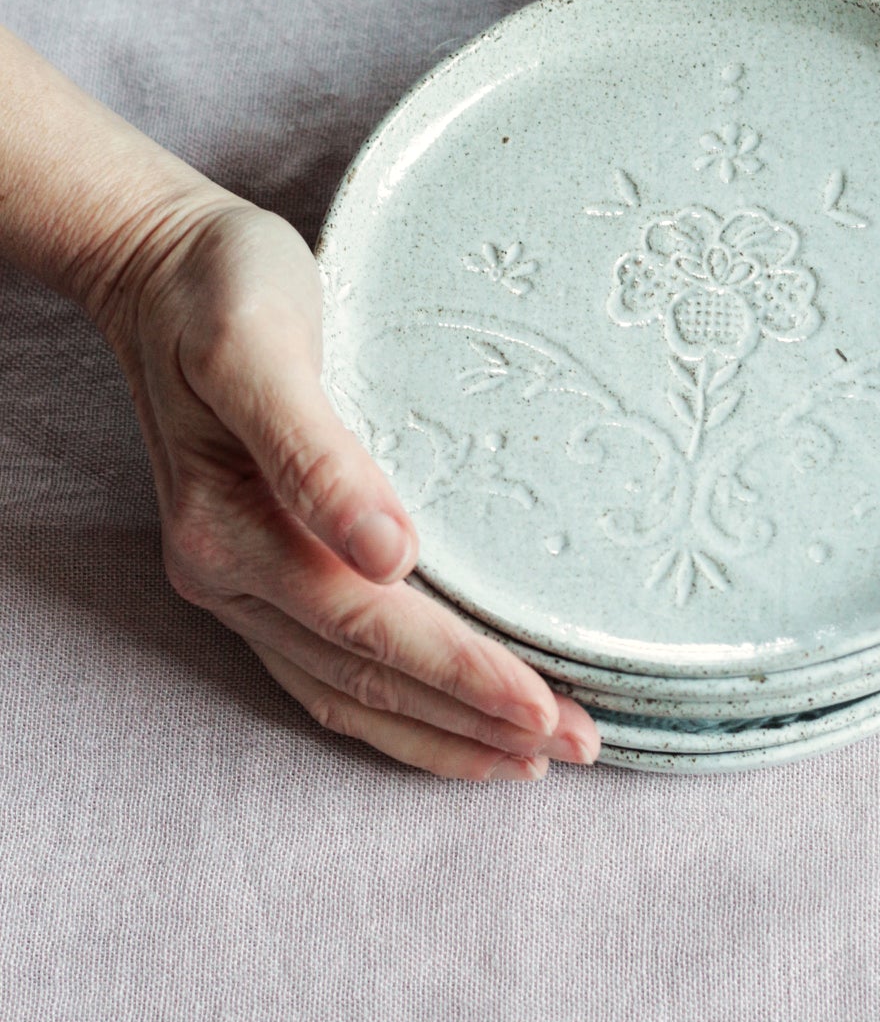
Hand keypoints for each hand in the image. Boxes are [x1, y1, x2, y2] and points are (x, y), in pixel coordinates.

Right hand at [104, 197, 598, 778]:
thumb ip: (315, 452)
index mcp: (231, 529)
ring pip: (346, 691)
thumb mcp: (258, 342)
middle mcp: (229, 573)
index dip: (461, 673)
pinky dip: (394, 708)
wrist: (157, 264)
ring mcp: (238, 580)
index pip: (368, 627)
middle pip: (366, 675)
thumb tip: (390, 554)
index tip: (545, 706)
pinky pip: (327, 669)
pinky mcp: (259, 569)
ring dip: (441, 730)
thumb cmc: (220, 285)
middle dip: (474, 719)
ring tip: (530, 757)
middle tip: (580, 745)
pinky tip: (448, 720)